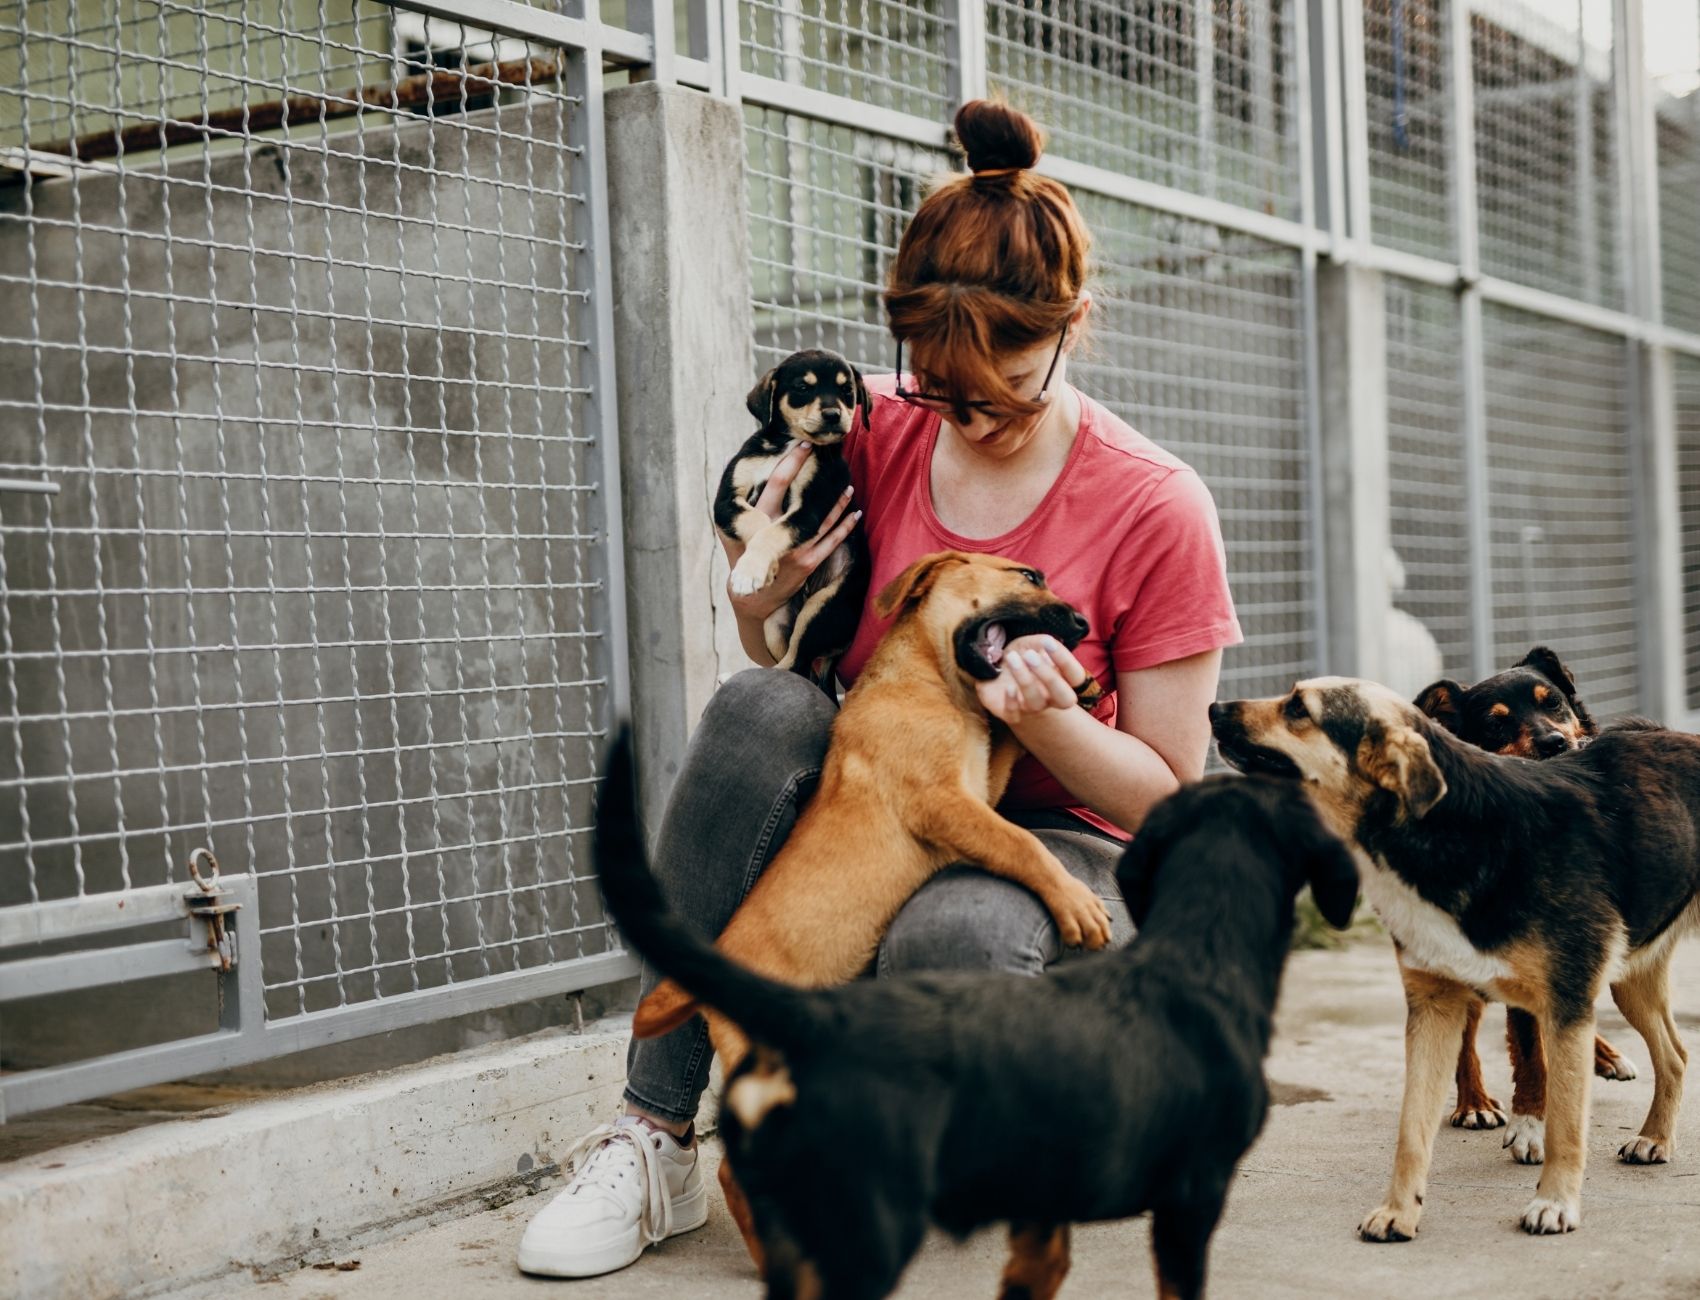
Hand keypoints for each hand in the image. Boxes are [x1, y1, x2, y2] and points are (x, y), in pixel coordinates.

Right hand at [721, 443, 859, 621]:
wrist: (751, 597)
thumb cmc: (742, 556)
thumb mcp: (735, 527)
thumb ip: (744, 500)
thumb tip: (735, 462)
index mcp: (759, 518)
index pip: (778, 482)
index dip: (792, 461)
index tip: (804, 445)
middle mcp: (779, 532)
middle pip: (806, 499)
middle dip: (822, 479)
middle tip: (834, 460)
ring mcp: (796, 548)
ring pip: (825, 519)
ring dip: (840, 502)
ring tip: (849, 486)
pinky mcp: (808, 562)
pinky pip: (832, 541)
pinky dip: (845, 527)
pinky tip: (855, 514)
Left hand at [976, 635, 1090, 725]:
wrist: (998, 669)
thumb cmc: (1023, 656)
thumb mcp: (1032, 644)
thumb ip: (1042, 642)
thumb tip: (1047, 643)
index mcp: (1064, 680)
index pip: (1076, 676)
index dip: (1065, 660)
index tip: (1048, 643)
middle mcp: (1052, 698)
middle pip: (1065, 699)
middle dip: (1049, 677)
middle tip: (1030, 655)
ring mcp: (1032, 707)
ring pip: (1036, 704)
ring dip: (1025, 680)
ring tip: (1012, 658)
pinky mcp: (1011, 713)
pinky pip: (1014, 715)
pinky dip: (1011, 702)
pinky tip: (1008, 687)